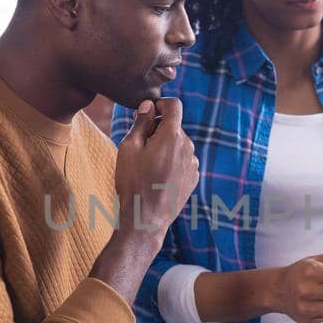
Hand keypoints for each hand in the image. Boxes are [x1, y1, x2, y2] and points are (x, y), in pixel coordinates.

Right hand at [114, 98, 198, 241]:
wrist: (146, 218)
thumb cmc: (133, 182)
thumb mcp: (129, 148)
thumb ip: (141, 123)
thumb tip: (148, 106)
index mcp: (172, 136)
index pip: (174, 106)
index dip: (160, 104)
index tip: (148, 112)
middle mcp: (187, 147)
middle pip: (174, 127)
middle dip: (158, 129)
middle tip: (140, 145)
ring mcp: (193, 163)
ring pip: (179, 144)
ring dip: (165, 147)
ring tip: (148, 166)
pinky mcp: (194, 177)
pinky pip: (183, 160)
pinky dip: (172, 162)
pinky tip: (158, 176)